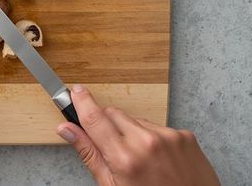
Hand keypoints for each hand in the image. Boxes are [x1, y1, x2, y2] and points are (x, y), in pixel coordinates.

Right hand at [56, 85, 219, 185]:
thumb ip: (89, 153)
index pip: (94, 118)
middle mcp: (147, 142)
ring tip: (141, 159)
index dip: (82, 102)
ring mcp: (169, 136)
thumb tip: (67, 129)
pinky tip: (158, 159)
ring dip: (131, 133)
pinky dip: (153, 138)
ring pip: (136, 120)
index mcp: (125, 158)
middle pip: (113, 114)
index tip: (75, 92)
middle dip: (107, 125)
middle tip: (111, 147)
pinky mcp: (184, 135)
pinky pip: (159, 127)